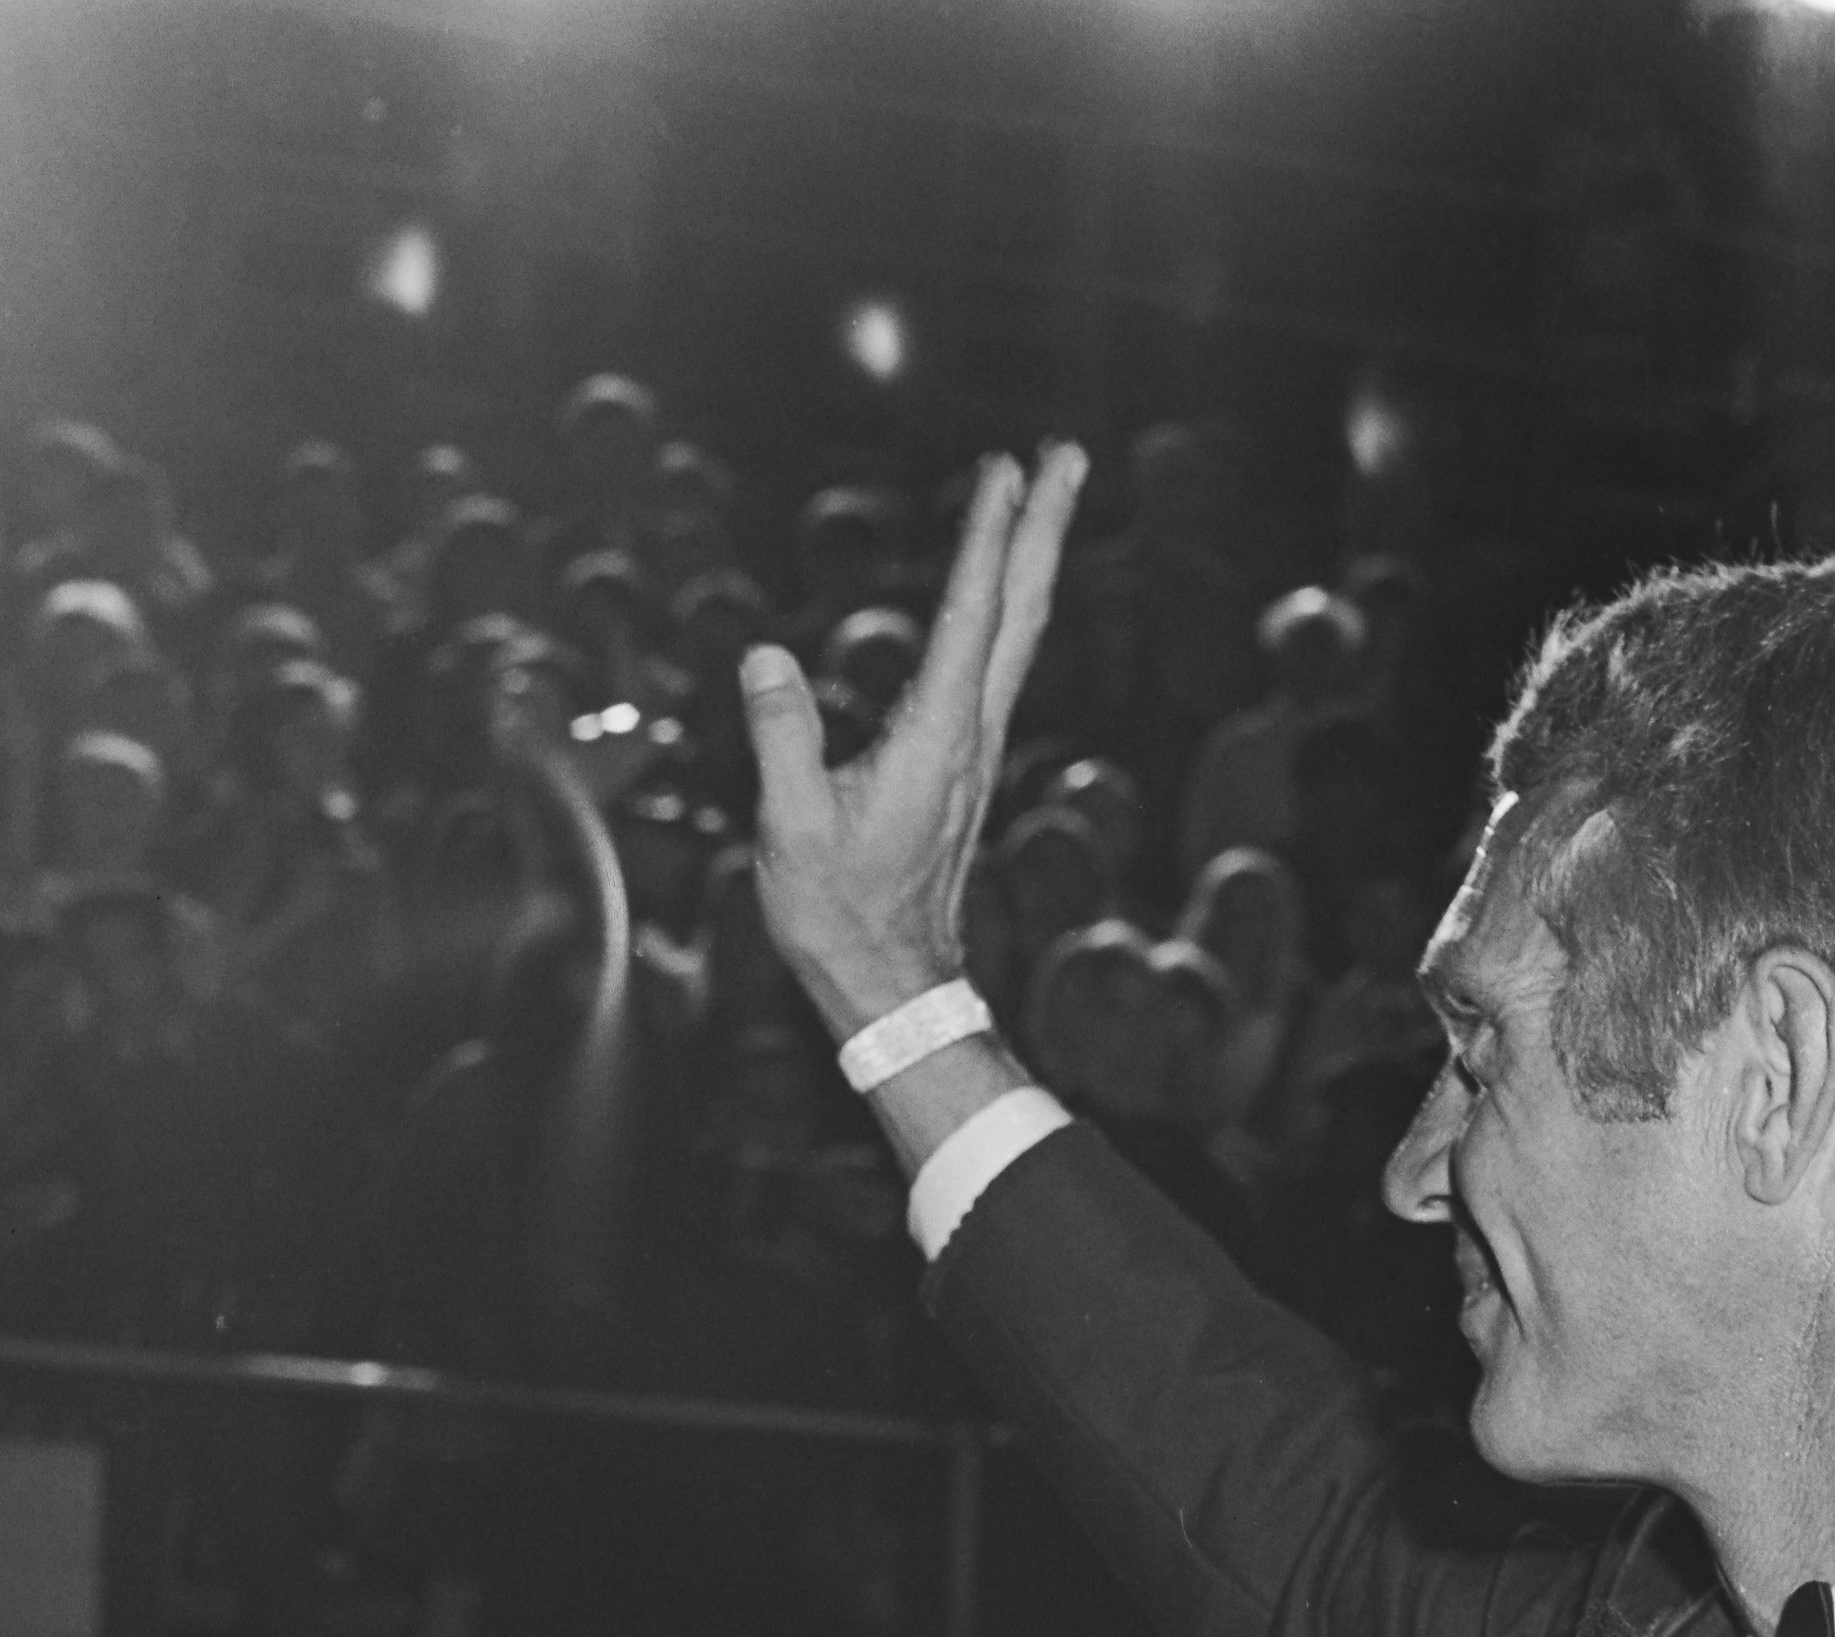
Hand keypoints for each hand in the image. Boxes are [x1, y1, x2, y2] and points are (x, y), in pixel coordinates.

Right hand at [740, 439, 1086, 1040]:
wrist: (890, 984)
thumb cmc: (838, 914)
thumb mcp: (793, 829)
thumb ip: (783, 740)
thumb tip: (767, 658)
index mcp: (935, 739)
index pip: (968, 617)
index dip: (987, 538)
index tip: (1004, 469)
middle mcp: (969, 734)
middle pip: (1019, 611)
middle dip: (1043, 526)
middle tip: (1067, 454)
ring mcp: (972, 747)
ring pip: (1015, 633)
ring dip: (1031, 557)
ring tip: (1041, 493)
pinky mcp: (962, 761)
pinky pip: (992, 663)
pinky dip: (1002, 606)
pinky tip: (999, 587)